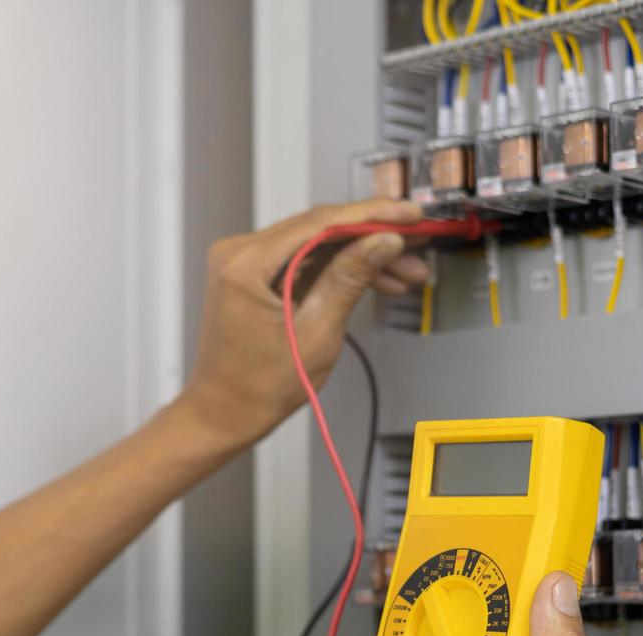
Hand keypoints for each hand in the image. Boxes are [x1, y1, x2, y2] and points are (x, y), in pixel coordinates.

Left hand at [175, 198, 427, 450]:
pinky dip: (339, 267)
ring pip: (317, 243)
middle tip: (417, 243)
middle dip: (374, 236)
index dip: (373, 216)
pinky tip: (376, 277)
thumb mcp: (316, 333)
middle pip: (321, 228)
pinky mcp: (254, 273)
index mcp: (245, 265)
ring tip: (405, 271)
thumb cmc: (257, 388)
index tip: (410, 215)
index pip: (321, 223)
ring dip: (362, 254)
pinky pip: (305, 259)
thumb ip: (350, 279)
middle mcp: (238, 254)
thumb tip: (383, 241)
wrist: (224, 413)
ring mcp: (244, 262)